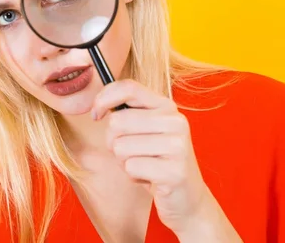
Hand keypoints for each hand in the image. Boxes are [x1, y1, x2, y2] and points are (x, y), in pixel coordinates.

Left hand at [91, 79, 241, 241]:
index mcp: (167, 107)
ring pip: (120, 146)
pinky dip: (133, 176)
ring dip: (124, 161)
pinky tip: (150, 178)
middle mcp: (175, 121)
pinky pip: (130, 167)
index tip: (96, 114)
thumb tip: (97, 106)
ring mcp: (177, 146)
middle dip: (113, 142)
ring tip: (144, 166)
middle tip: (131, 153)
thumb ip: (128, 113)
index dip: (104, 98)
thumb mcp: (146, 131)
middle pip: (117, 121)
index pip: (129, 87)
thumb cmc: (158, 161)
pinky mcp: (174, 171)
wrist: (188, 198)